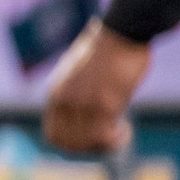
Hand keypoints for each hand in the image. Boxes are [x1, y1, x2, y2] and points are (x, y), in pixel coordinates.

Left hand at [43, 20, 148, 153]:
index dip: (72, 144)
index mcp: (55, 94)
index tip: (91, 138)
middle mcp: (64, 102)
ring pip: (87, 143)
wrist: (121, 32)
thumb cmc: (105, 48)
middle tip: (108, 139)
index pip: (53, 135)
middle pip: (69, 144)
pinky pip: (104, 136)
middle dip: (90, 148)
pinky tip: (125, 129)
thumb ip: (73, 87)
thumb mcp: (77, 70)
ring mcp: (83, 104)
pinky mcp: (104, 104)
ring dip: (105, 145)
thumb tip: (80, 96)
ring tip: (120, 134)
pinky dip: (116, 140)